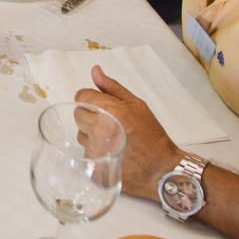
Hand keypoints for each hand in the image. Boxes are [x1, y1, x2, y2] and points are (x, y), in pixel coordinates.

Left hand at [74, 65, 181, 199]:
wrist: (160, 168)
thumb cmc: (151, 135)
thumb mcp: (136, 104)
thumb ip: (112, 87)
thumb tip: (95, 70)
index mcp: (109, 111)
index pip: (81, 96)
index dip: (91, 100)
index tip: (101, 106)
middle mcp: (99, 130)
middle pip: (78, 115)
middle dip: (90, 116)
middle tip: (109, 124)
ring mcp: (95, 150)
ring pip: (80, 135)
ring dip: (91, 135)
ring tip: (111, 140)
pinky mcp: (93, 166)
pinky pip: (85, 152)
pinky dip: (95, 152)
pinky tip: (111, 153)